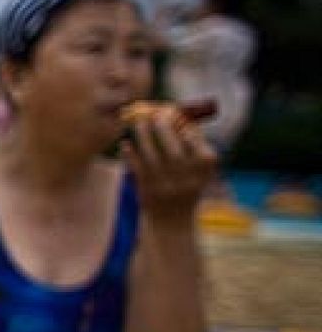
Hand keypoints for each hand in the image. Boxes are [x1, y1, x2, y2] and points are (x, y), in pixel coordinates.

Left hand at [121, 108, 217, 224]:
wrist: (173, 222)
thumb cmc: (186, 187)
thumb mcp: (198, 168)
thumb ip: (192, 143)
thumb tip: (176, 113)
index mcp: (205, 164)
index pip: (190, 133)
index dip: (177, 118)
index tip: (168, 109)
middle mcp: (187, 172)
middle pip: (170, 137)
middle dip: (159, 121)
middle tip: (152, 111)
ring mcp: (166, 180)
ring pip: (150, 149)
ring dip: (141, 131)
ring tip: (137, 121)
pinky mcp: (147, 188)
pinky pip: (135, 164)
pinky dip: (129, 152)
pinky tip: (126, 144)